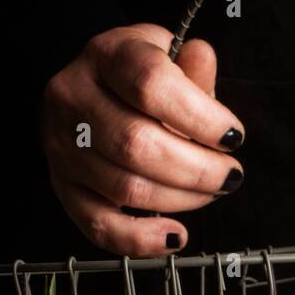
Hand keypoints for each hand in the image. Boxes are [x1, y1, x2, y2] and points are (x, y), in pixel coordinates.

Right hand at [40, 24, 246, 255]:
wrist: (95, 89)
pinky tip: (176, 236)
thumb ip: (189, 68)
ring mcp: (61, 145)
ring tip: (211, 192)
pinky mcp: (62, 186)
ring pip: (124, 187)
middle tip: (229, 175)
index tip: (233, 136)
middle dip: (197, 168)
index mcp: (105, 55)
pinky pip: (98, 225)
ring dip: (181, 199)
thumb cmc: (142, 78)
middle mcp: (72, 97)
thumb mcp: (168, 58)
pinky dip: (141, 239)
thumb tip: (202, 59)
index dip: (199, 117)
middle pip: (136, 143)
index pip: (150, 84)